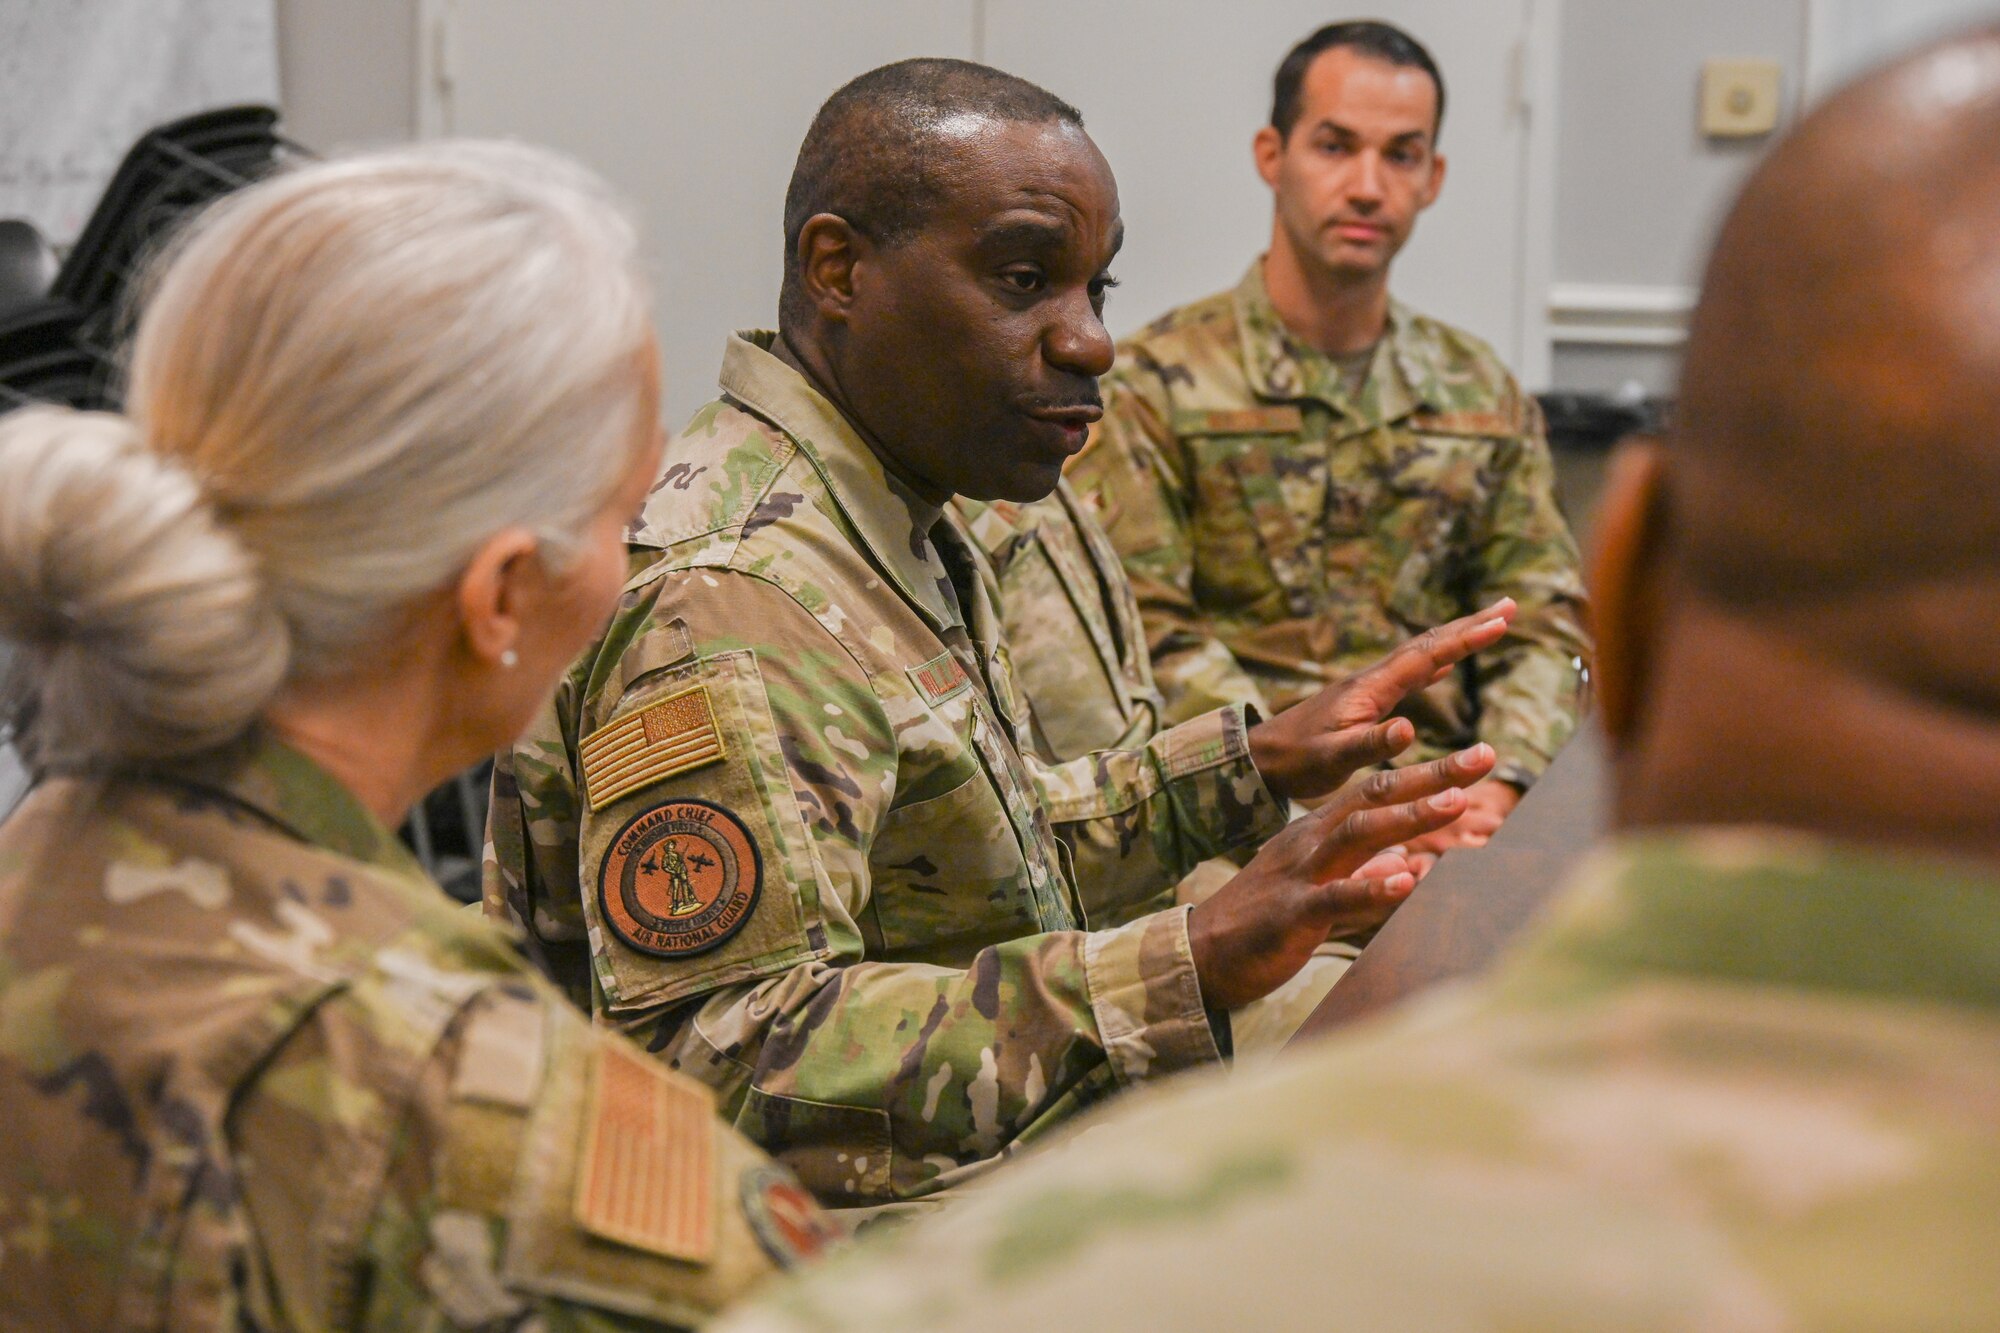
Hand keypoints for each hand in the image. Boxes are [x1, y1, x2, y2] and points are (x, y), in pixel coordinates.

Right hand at [1187, 743, 1497, 1009]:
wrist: (1204, 953)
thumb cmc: (1265, 921)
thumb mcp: (1320, 889)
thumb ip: (1365, 876)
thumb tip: (1411, 867)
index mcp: (1318, 832)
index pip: (1377, 790)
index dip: (1428, 773)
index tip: (1479, 758)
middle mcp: (1311, 841)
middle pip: (1374, 796)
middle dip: (1431, 775)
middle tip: (1484, 756)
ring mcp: (1301, 872)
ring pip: (1358, 833)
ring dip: (1410, 817)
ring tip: (1456, 801)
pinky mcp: (1293, 912)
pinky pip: (1336, 896)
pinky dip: (1373, 888)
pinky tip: (1407, 881)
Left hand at [1246, 600, 1515, 803]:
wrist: (1260, 758)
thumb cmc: (1296, 761)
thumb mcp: (1334, 758)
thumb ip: (1371, 744)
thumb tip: (1409, 728)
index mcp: (1370, 689)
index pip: (1427, 656)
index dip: (1465, 639)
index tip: (1502, 621)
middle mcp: (1373, 680)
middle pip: (1429, 644)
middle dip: (1471, 626)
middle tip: (1510, 606)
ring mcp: (1369, 688)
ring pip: (1422, 656)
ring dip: (1457, 640)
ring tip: (1490, 625)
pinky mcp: (1364, 701)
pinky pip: (1410, 674)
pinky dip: (1436, 663)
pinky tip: (1446, 665)